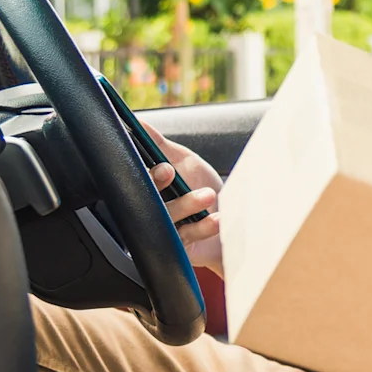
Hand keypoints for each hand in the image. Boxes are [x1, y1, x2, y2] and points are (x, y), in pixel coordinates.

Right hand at [146, 129, 222, 274]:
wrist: (234, 222)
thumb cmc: (205, 188)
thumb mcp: (185, 162)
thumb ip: (161, 145)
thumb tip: (139, 123)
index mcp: (149, 189)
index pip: (137, 180)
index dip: (147, 174)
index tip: (164, 166)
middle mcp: (152, 210)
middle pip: (144, 201)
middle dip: (157, 185)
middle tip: (172, 172)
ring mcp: (164, 231)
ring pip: (166, 218)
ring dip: (187, 203)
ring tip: (208, 195)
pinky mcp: (178, 249)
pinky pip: (187, 237)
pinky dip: (203, 226)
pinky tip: (219, 218)